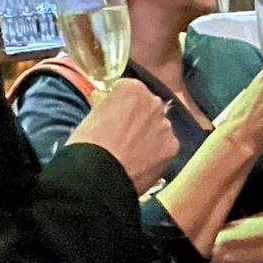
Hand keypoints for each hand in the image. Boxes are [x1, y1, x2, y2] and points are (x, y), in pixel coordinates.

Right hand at [68, 78, 176, 194]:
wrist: (100, 174)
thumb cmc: (89, 143)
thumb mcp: (92, 114)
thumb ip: (106, 104)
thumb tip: (105, 102)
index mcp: (132, 88)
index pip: (129, 90)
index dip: (120, 104)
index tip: (113, 115)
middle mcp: (154, 102)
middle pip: (148, 107)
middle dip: (138, 118)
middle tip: (123, 135)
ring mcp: (166, 125)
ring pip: (159, 127)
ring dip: (149, 135)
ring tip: (132, 152)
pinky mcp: (172, 147)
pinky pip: (165, 146)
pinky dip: (156, 153)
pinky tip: (142, 162)